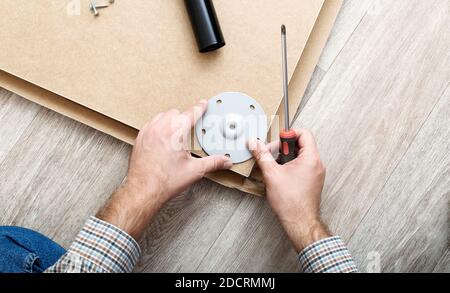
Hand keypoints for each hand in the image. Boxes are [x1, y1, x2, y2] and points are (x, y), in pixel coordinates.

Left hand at [97, 100, 232, 238]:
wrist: (144, 191)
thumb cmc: (165, 181)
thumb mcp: (195, 170)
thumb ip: (213, 163)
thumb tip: (226, 161)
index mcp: (175, 132)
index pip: (191, 113)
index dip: (200, 107)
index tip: (203, 104)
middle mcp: (160, 128)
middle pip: (176, 113)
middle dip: (185, 118)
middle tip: (191, 127)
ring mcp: (148, 132)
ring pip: (162, 116)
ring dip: (171, 120)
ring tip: (177, 132)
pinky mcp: (140, 138)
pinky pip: (151, 124)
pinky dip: (158, 126)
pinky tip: (163, 136)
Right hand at [249, 129, 329, 251]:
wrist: (300, 222)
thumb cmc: (290, 201)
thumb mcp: (271, 174)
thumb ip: (262, 155)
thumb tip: (255, 144)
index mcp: (311, 158)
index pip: (304, 134)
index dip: (288, 134)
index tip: (277, 142)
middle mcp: (317, 164)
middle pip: (301, 144)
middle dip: (283, 148)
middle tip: (272, 155)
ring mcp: (316, 173)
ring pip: (301, 156)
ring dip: (285, 157)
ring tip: (274, 166)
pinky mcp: (312, 181)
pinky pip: (302, 166)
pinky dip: (290, 166)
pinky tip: (279, 175)